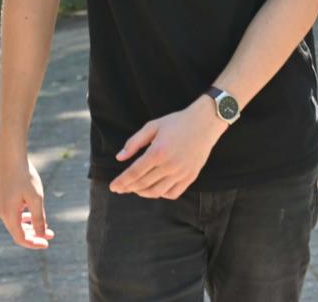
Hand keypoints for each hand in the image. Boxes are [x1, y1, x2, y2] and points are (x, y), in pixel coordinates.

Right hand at [0, 154, 54, 249]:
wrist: (11, 158)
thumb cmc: (25, 177)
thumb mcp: (36, 198)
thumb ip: (39, 218)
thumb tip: (41, 235)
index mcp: (9, 215)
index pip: (21, 238)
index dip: (34, 244)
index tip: (47, 244)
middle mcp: (3, 213)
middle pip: (18, 233)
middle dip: (35, 236)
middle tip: (51, 236)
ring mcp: (2, 206)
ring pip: (16, 224)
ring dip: (31, 227)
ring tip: (46, 227)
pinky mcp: (4, 200)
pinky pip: (14, 215)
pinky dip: (25, 218)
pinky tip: (34, 215)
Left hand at [109, 97, 226, 199]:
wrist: (205, 123)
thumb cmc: (177, 122)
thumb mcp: (152, 126)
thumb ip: (134, 143)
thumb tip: (119, 158)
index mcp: (158, 152)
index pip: (135, 173)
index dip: (122, 182)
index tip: (113, 187)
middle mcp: (169, 165)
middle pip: (143, 184)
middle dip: (129, 188)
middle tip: (121, 188)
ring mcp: (181, 173)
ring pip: (157, 192)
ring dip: (143, 193)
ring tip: (135, 189)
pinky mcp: (191, 177)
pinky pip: (173, 193)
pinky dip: (161, 194)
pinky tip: (155, 189)